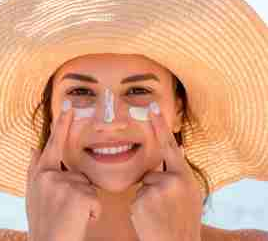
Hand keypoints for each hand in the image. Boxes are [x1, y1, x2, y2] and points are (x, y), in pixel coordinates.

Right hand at [25, 107, 101, 240]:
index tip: (68, 108)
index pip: (53, 145)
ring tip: (70, 216)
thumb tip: (34, 148)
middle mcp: (51, 176)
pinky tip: (80, 220)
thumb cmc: (44, 222)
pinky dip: (92, 212)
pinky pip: (95, 201)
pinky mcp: (80, 196)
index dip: (61, 127)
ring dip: (84, 202)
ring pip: (87, 187)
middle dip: (77, 191)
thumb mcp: (34, 196)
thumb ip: (35, 170)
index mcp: (41, 174)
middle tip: (66, 205)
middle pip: (77, 174)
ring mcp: (65, 185)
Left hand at [129, 110, 202, 240]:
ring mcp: (158, 190)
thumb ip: (180, 172)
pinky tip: (151, 218)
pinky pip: (137, 196)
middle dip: (155, 186)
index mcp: (186, 177)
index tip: (152, 108)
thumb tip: (176, 149)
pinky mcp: (143, 200)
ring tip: (160, 214)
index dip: (161, 126)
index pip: (170, 146)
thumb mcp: (190, 194)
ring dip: (148, 197)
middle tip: (164, 203)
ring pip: (144, 184)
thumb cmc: (183, 219)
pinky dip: (141, 207)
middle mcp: (174, 180)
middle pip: (153, 171)